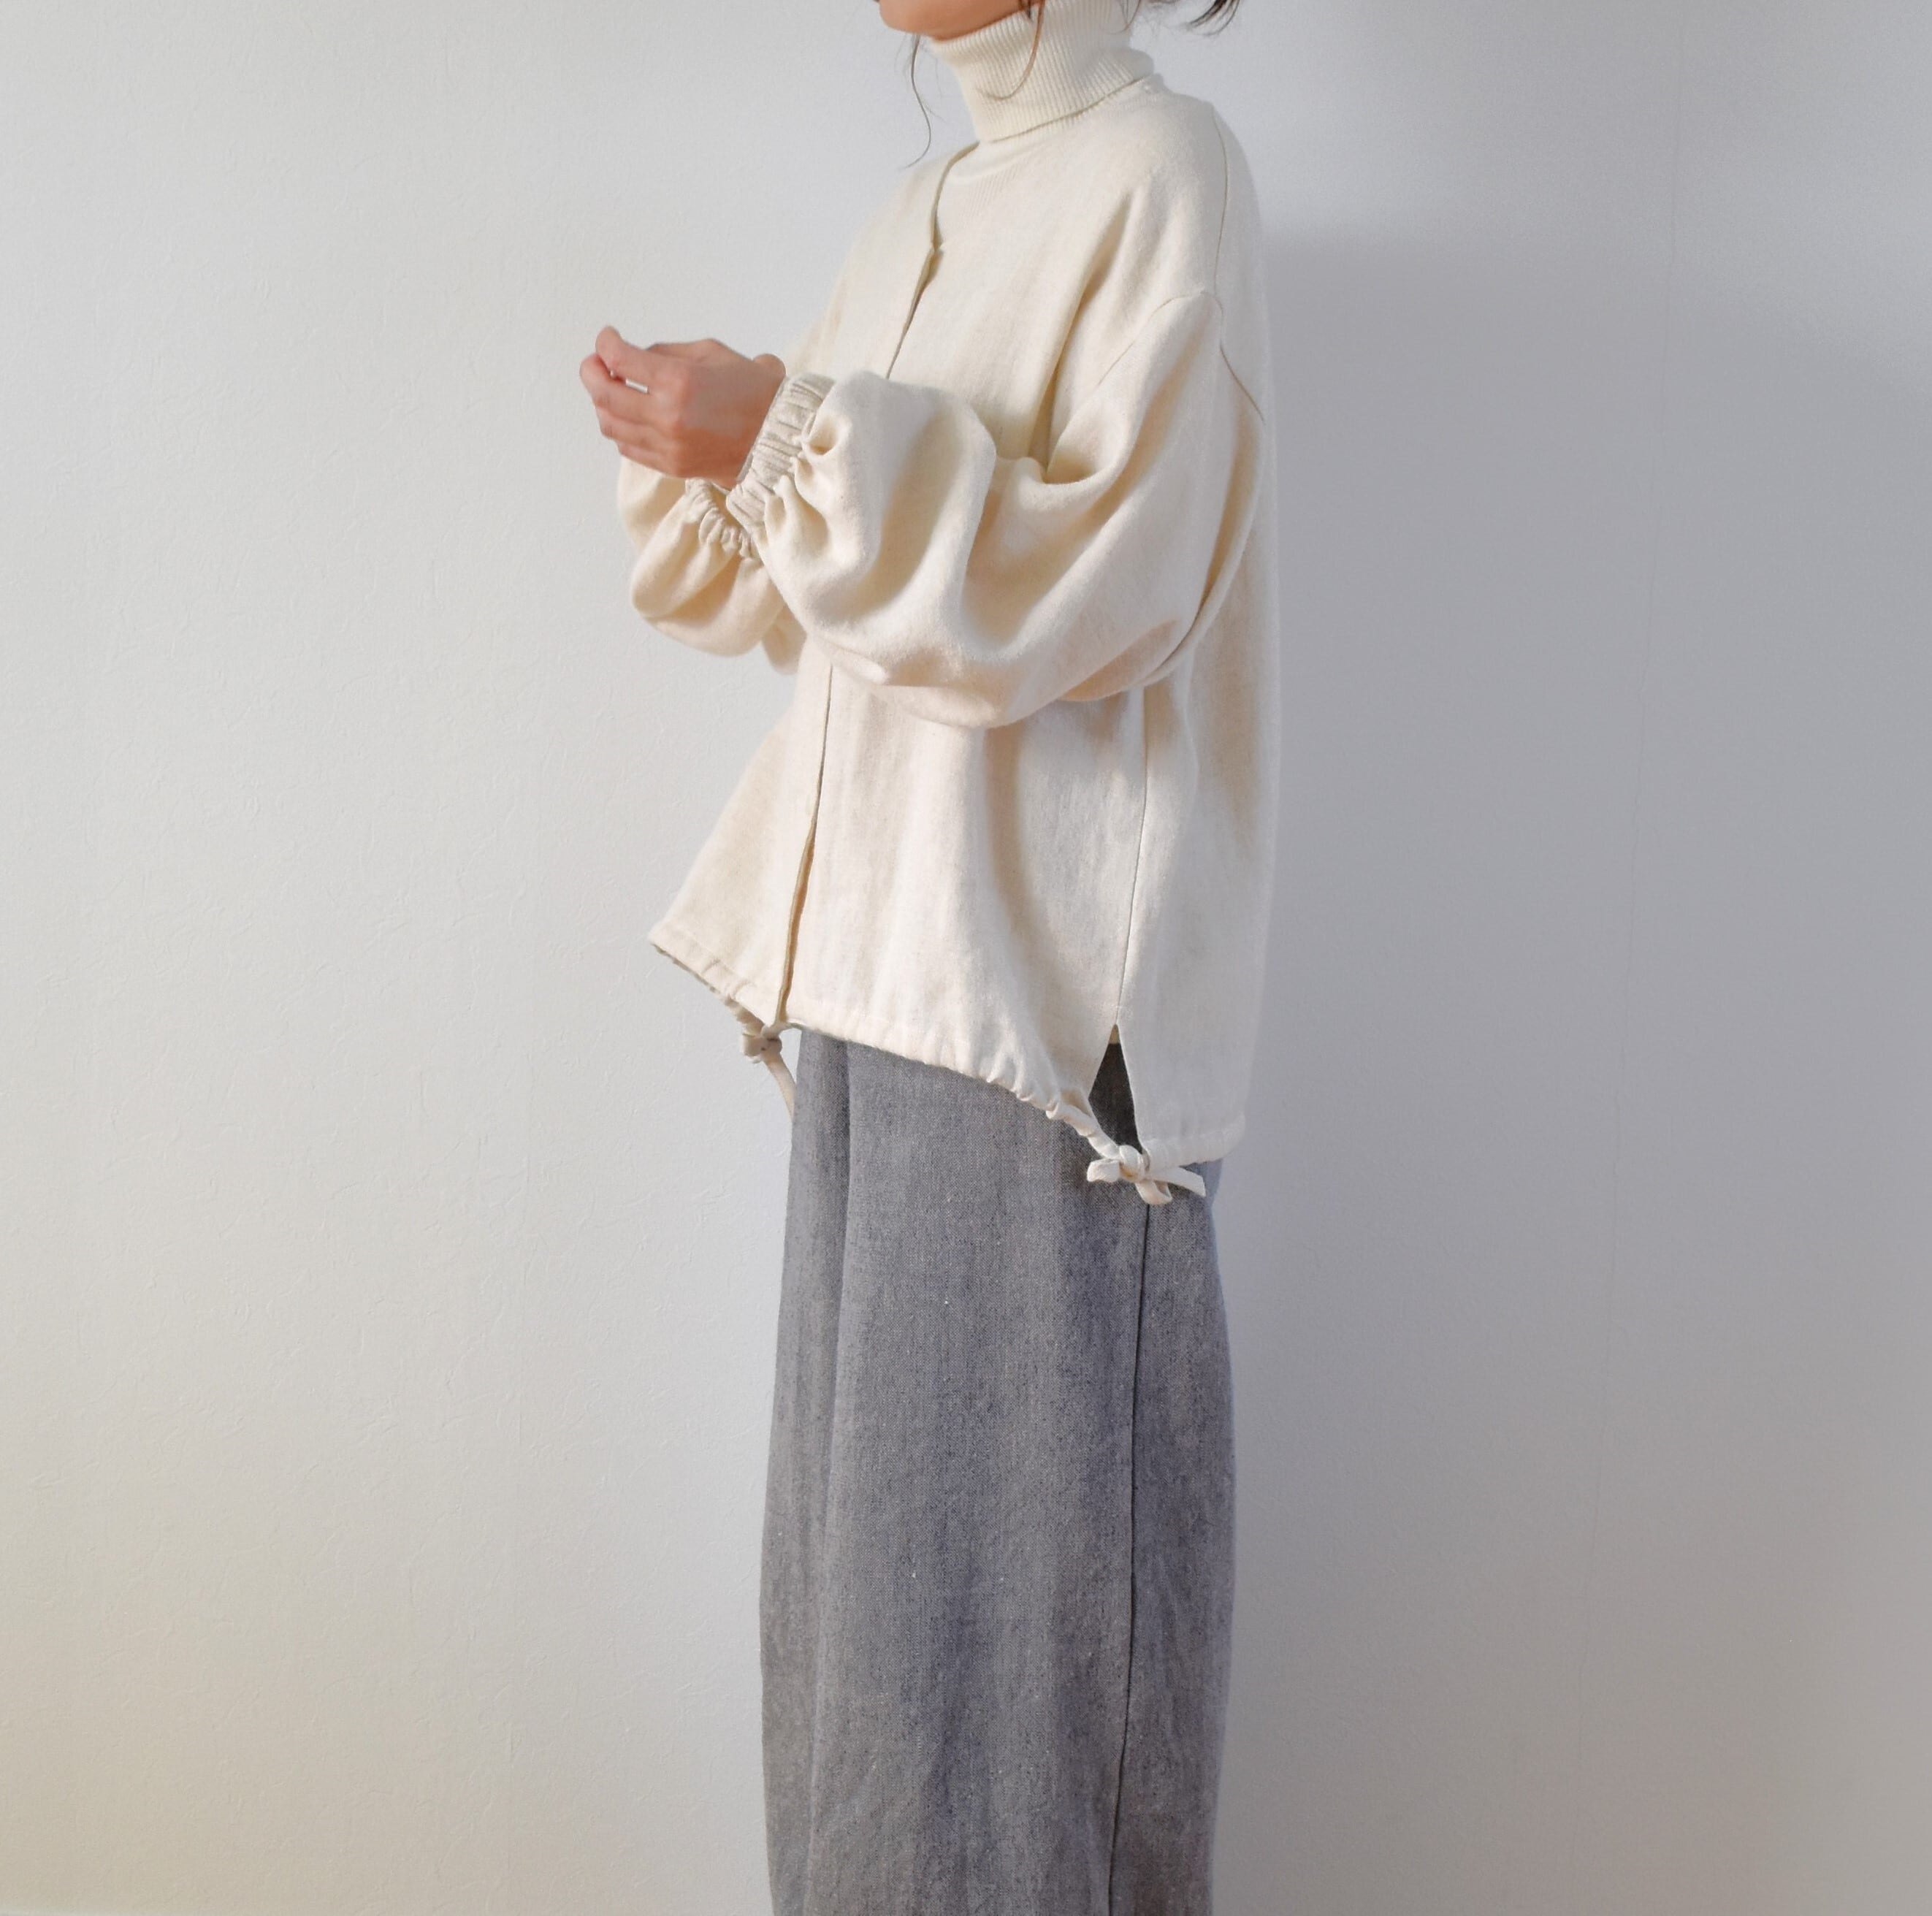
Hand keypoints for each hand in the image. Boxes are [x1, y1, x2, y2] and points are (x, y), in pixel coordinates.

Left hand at [581, 327, 786, 484]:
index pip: (620, 359)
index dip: (605, 344)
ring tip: (610, 390)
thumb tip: (634, 358)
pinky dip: (620, 429)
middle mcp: (666, 416)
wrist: (779, 439)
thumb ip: (667, 353)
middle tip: (595, 363)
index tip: (608, 338)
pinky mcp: (671, 466)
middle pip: (605, 395)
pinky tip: (627, 416)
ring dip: (602, 403)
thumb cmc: (753, 391)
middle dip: (592, 372)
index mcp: (678, 382)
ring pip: (610, 424)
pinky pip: (628, 447)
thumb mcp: (712, 353)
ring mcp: (667, 446)